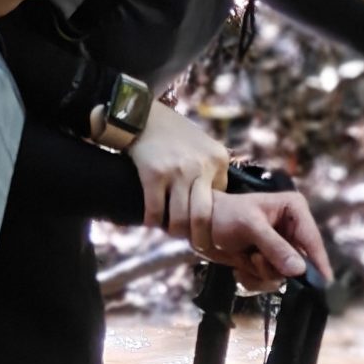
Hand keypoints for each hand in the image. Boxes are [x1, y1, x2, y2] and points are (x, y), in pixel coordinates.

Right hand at [129, 106, 229, 257]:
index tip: (208, 231)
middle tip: (197, 248)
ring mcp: (177, 171)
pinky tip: (150, 222)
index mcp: (218, 160)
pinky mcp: (153, 174)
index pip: (220, 201)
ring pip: (179, 219)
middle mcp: (201, 166)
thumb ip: (211, 171)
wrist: (143, 115)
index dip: (213, 219)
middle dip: (201, 239)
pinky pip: (154, 210)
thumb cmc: (174, 133)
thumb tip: (214, 205)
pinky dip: (152, 221)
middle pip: (204, 217)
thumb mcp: (204, 146)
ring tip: (171, 233)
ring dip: (174, 232)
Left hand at [200, 190, 332, 291]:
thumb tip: (300, 270)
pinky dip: (254, 279)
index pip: (312, 239)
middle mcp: (292, 229)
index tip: (324, 284)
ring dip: (262, 274)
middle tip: (256, 260)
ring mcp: (281, 247)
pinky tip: (240, 268)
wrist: (199, 226)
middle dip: (276, 267)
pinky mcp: (268, 261)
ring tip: (246, 260)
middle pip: (300, 262)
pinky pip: (270, 280)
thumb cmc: (224, 215)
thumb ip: (275, 247)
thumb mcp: (250, 227)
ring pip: (284, 275)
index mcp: (294, 211)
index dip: (318, 262)